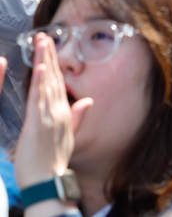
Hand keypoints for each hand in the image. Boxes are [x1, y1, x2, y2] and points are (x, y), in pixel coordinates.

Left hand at [13, 41, 89, 188]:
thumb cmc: (53, 161)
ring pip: (47, 84)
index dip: (54, 63)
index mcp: (63, 112)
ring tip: (42, 43)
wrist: (48, 180)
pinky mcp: (39, 123)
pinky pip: (40, 100)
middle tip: (44, 36)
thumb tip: (87, 100)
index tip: (50, 47)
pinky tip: (41, 69)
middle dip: (49, 56)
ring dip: (45, 62)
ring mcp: (49, 116)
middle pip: (54, 78)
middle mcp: (58, 110)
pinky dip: (41, 83)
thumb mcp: (69, 136)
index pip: (58, 82)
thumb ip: (77, 116)